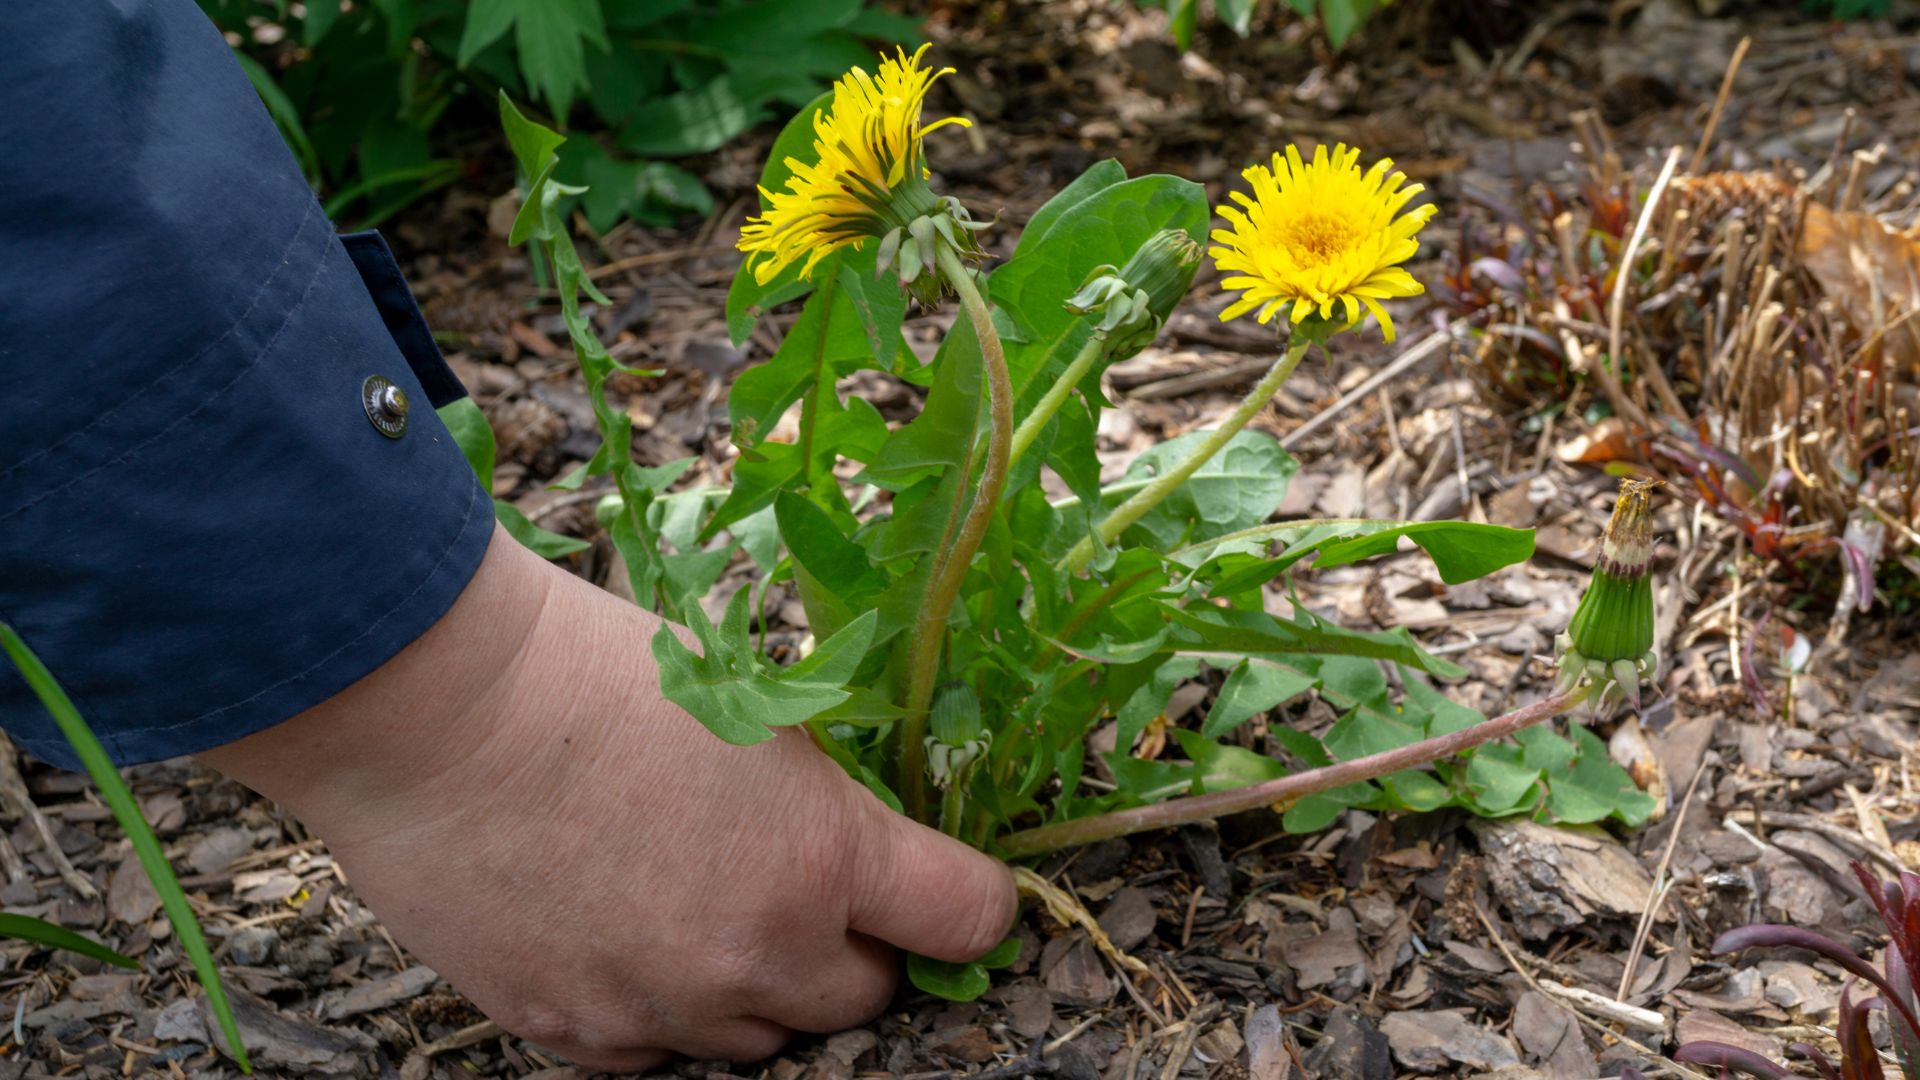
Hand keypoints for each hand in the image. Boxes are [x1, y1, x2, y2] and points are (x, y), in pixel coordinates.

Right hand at [201, 525, 1015, 1070]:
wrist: (439, 713)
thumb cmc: (596, 675)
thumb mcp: (755, 711)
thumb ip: (821, 803)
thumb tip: (859, 847)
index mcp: (824, 857)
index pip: (966, 919)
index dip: (970, 901)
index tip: (953, 891)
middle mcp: (758, 953)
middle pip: (862, 999)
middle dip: (848, 950)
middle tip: (799, 890)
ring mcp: (663, 1005)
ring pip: (758, 1040)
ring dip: (753, 987)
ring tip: (696, 906)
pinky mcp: (576, 1033)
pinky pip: (657, 1052)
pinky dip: (660, 1011)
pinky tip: (624, 938)